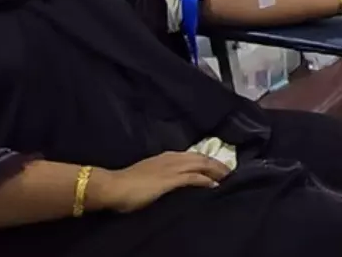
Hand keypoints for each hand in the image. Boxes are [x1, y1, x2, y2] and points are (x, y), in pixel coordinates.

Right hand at [87, 152, 230, 213]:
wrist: (113, 186)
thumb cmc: (126, 183)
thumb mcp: (148, 174)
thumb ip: (160, 175)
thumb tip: (169, 181)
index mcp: (165, 156)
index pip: (192, 155)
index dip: (206, 160)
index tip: (217, 165)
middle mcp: (171, 158)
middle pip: (200, 158)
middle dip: (216, 163)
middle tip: (229, 170)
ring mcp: (171, 168)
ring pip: (200, 165)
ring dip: (215, 170)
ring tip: (227, 176)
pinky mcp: (170, 179)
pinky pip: (193, 178)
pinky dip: (205, 180)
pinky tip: (214, 184)